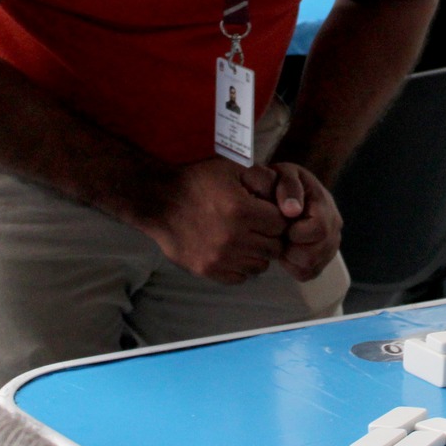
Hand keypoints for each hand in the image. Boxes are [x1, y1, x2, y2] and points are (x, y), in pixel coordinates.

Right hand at [145, 158, 287, 284]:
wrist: (159, 200)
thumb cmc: (198, 181)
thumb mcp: (231, 168)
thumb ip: (263, 179)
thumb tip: (287, 198)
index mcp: (242, 210)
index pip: (281, 224)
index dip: (278, 217)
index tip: (267, 212)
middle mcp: (233, 237)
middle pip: (274, 247)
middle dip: (271, 236)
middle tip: (259, 227)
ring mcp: (220, 257)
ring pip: (260, 265)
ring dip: (258, 253)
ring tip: (245, 239)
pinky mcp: (207, 269)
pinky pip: (240, 277)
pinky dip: (241, 266)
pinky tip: (233, 251)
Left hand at [243, 161, 342, 282]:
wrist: (290, 189)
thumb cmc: (283, 182)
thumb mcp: (283, 174)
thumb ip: (288, 187)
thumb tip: (292, 210)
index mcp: (325, 204)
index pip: (319, 230)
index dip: (296, 233)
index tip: (282, 225)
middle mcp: (334, 225)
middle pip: (315, 254)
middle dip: (291, 248)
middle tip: (279, 236)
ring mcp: (331, 243)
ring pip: (312, 266)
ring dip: (291, 258)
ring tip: (282, 241)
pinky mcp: (323, 257)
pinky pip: (309, 273)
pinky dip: (294, 266)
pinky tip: (287, 250)